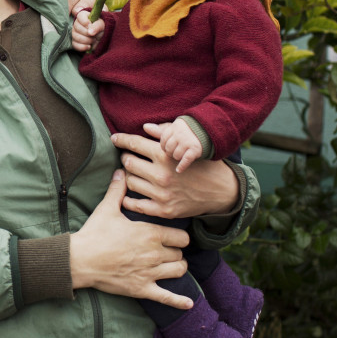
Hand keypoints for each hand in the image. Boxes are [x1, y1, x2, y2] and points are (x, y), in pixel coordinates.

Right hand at [69, 170, 191, 308]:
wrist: (80, 259)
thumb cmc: (94, 233)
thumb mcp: (106, 209)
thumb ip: (117, 190)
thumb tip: (121, 171)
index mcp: (150, 233)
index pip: (181, 236)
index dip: (178, 237)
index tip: (172, 237)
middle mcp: (154, 253)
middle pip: (180, 254)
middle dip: (175, 252)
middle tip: (167, 250)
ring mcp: (150, 272)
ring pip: (178, 271)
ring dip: (177, 268)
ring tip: (171, 266)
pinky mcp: (142, 288)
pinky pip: (167, 297)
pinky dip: (179, 301)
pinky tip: (189, 304)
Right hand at [70, 10, 105, 52]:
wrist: (104, 37)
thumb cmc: (103, 28)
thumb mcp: (103, 24)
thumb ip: (97, 26)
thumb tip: (90, 32)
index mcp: (84, 16)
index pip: (80, 16)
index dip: (85, 22)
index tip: (91, 25)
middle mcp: (77, 23)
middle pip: (77, 27)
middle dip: (87, 33)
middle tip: (95, 34)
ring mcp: (75, 33)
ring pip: (75, 37)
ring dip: (86, 40)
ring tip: (93, 40)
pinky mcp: (75, 42)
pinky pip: (75, 45)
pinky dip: (83, 47)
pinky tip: (89, 46)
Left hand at [112, 126, 239, 219]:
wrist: (222, 191)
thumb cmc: (203, 165)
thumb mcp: (186, 147)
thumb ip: (164, 136)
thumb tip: (144, 127)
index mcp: (166, 156)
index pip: (135, 143)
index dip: (121, 139)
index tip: (114, 138)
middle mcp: (161, 175)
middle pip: (128, 162)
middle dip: (126, 157)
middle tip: (128, 156)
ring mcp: (161, 194)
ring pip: (130, 182)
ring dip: (128, 176)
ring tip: (133, 173)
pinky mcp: (163, 210)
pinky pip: (136, 204)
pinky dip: (128, 198)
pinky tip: (127, 194)